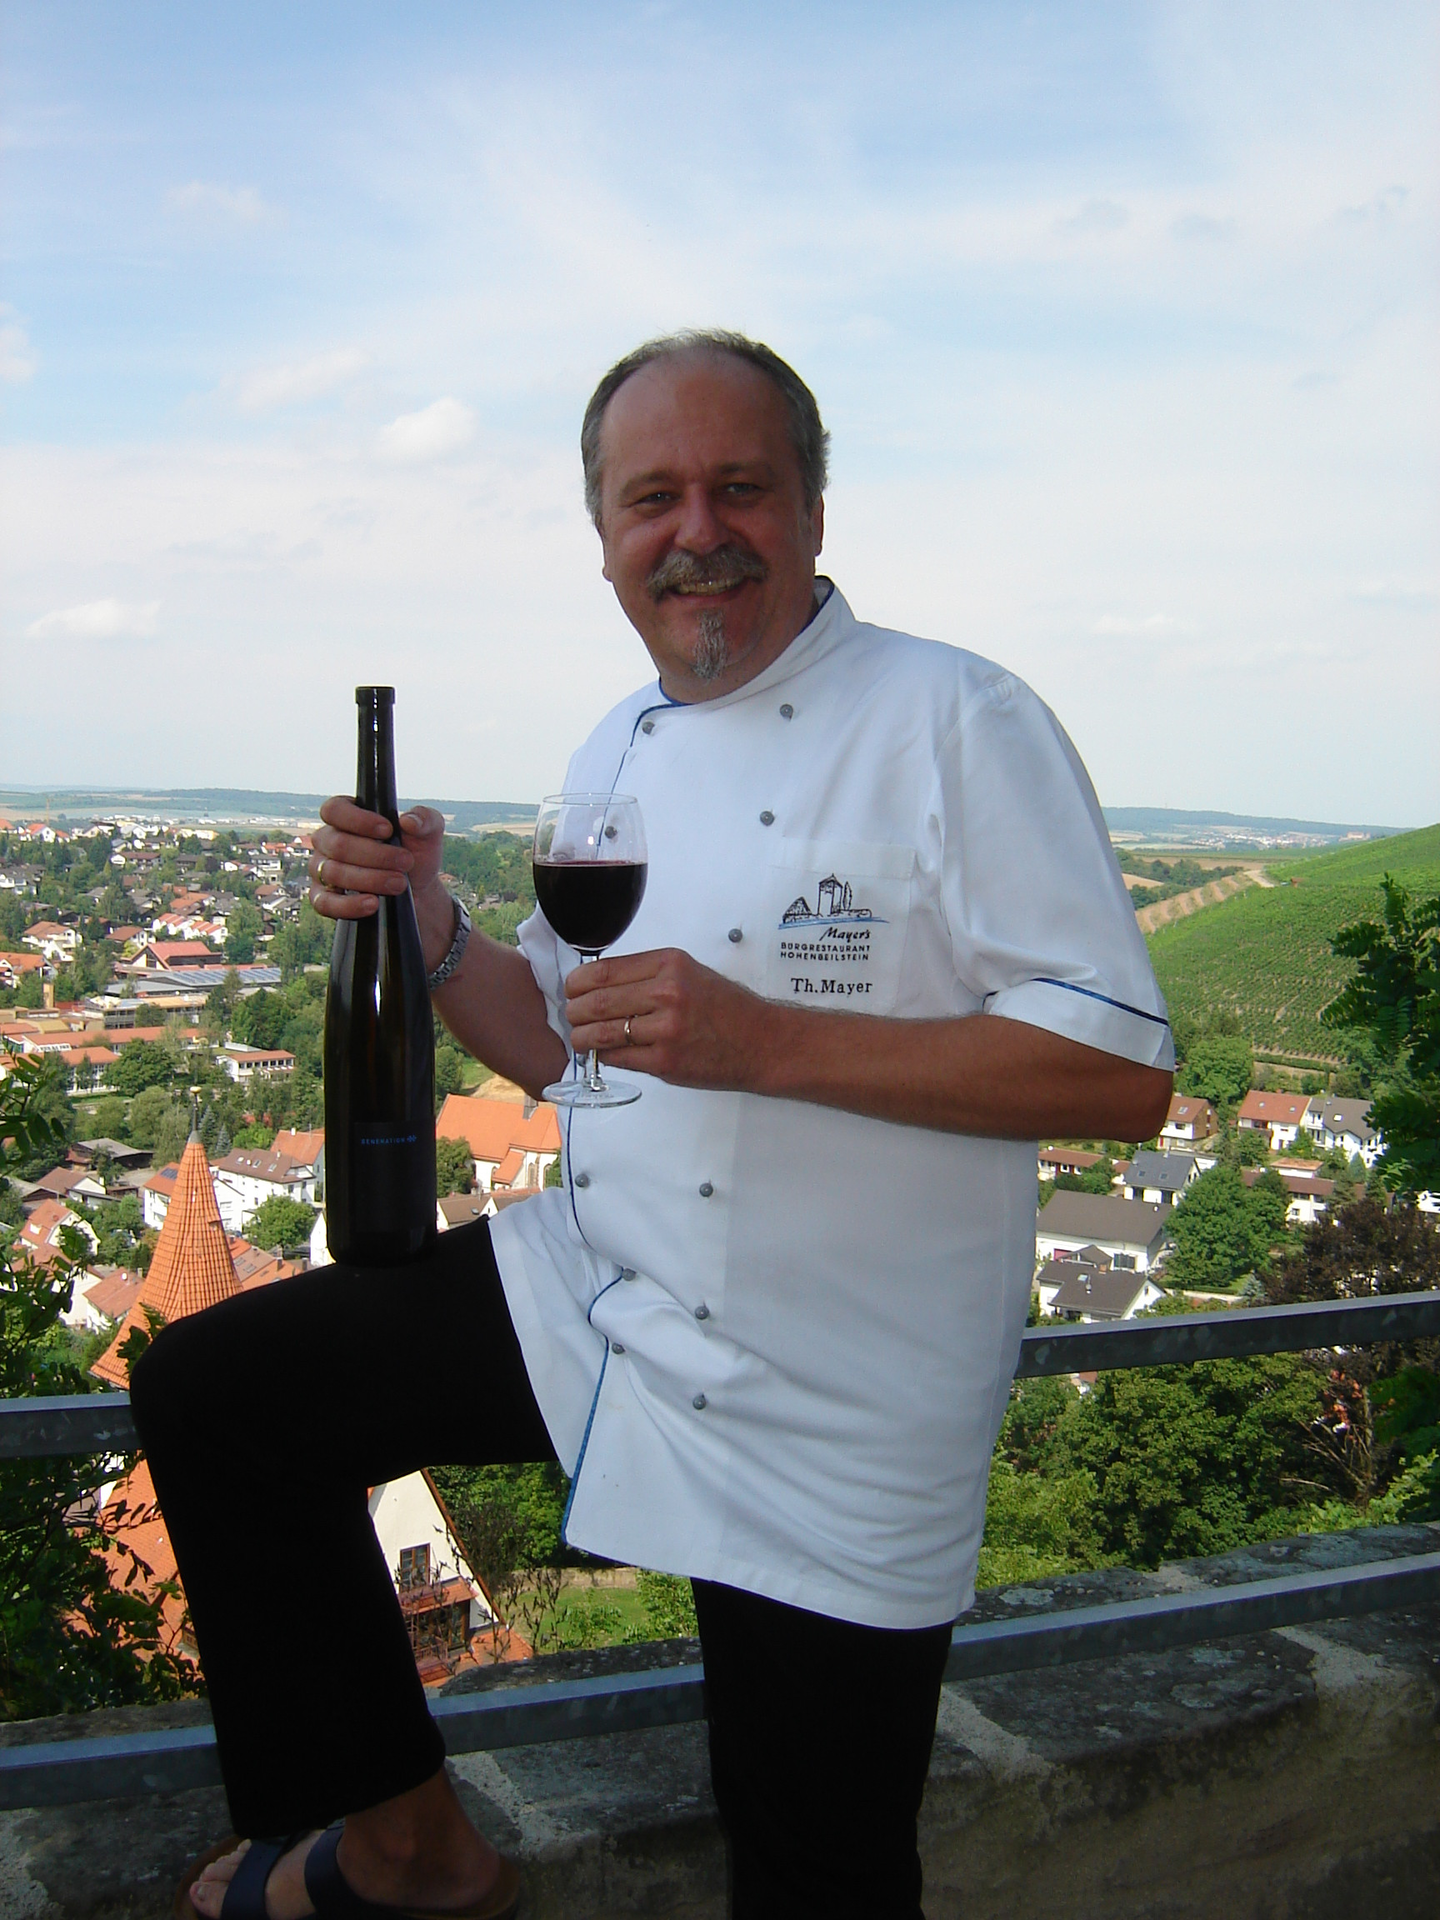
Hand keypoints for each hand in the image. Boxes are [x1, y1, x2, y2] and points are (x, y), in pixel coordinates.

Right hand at [308, 798, 445, 922]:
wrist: (418, 891)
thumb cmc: (415, 854)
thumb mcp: (428, 833)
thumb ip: (424, 819)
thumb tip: (408, 821)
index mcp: (345, 817)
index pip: (334, 810)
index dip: (357, 820)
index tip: (387, 830)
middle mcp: (328, 841)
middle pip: (338, 844)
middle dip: (376, 855)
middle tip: (405, 862)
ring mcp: (322, 870)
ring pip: (334, 872)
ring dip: (370, 879)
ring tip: (399, 883)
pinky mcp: (323, 899)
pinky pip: (325, 903)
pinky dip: (349, 904)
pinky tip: (372, 903)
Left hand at [565, 948, 775, 1091]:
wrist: (761, 1042)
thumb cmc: (725, 1009)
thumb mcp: (689, 973)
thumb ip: (647, 975)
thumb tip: (600, 984)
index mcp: (669, 965)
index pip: (604, 970)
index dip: (578, 982)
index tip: (571, 989)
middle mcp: (667, 993)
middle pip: (597, 1001)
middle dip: (575, 1011)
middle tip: (572, 1015)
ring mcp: (665, 1029)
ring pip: (602, 1033)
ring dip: (582, 1037)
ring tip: (580, 1038)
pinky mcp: (665, 1061)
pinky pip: (619, 1058)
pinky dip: (605, 1056)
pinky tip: (605, 1053)